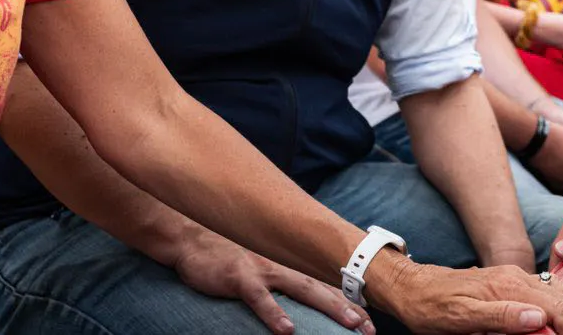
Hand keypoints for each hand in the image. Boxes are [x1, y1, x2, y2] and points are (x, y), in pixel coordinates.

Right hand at [172, 231, 374, 334]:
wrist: (190, 237)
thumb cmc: (226, 254)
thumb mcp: (259, 263)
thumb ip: (283, 276)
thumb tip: (306, 292)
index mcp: (287, 263)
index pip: (326, 282)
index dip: (350, 300)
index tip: (372, 320)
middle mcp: (282, 263)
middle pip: (324, 286)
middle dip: (350, 306)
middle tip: (371, 327)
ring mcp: (262, 269)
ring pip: (303, 288)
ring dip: (329, 306)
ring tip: (351, 324)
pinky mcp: (240, 277)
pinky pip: (260, 298)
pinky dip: (274, 313)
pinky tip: (288, 331)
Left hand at [369, 256, 562, 334]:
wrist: (412, 287)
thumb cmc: (431, 307)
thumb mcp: (461, 319)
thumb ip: (501, 317)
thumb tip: (539, 319)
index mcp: (508, 287)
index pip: (559, 307)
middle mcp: (516, 277)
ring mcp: (514, 277)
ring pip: (560, 291)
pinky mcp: (509, 281)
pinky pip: (546, 290)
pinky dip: (560, 306)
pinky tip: (556, 323)